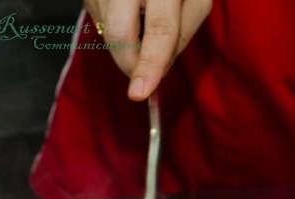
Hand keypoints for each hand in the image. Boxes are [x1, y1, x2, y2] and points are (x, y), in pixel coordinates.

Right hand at [84, 0, 212, 100]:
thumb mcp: (196, 1)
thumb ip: (182, 36)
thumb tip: (158, 70)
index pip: (159, 29)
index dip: (149, 63)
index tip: (138, 93)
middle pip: (118, 34)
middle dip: (130, 64)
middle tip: (141, 77)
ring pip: (106, 32)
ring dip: (126, 44)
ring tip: (141, 19)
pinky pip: (99, 24)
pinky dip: (116, 30)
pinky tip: (128, 13)